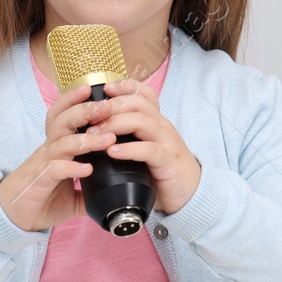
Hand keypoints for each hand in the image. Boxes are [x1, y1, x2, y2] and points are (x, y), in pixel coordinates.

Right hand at [0, 83, 118, 231]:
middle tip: (108, 107)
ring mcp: (43, 164)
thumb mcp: (73, 193)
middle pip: (63, 120)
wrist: (12, 216)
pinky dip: (71, 167)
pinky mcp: (39, 181)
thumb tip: (115, 191)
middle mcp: (49, 149)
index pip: (64, 115)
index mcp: (57, 146)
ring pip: (62, 142)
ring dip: (86, 139)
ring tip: (108, 139)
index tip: (99, 92)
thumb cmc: (41, 198)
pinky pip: (54, 168)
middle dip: (86, 110)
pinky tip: (87, 169)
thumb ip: (92, 189)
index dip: (77, 100)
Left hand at [83, 77, 201, 215]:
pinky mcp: (168, 162)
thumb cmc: (163, 172)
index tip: (105, 89)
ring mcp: (167, 143)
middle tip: (89, 115)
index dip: (125, 87)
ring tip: (94, 134)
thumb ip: (129, 140)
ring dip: (115, 124)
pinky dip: (129, 149)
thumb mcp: (146, 150)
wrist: (192, 194)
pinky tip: (112, 152)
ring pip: (142, 121)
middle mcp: (162, 127)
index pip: (144, 94)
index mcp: (156, 122)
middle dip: (111, 105)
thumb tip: (96, 137)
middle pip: (138, 102)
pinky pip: (149, 150)